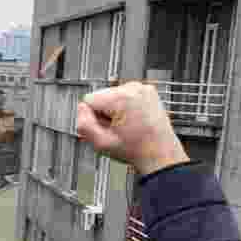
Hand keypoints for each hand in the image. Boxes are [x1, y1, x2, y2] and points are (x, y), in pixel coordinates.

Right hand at [75, 81, 189, 175]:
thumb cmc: (136, 149)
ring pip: (112, 95)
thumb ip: (84, 125)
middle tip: (115, 129)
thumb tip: (80, 110)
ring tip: (125, 125)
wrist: (160, 152)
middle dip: (103, 113)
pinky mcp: (148, 91)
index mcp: (122, 98)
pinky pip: (125, 96)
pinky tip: (132, 120)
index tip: (102, 128)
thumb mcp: (101, 143)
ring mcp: (143, 88)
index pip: (88, 99)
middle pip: (101, 96)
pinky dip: (125, 107)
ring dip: (114, 110)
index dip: (91, 117)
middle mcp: (134, 88)